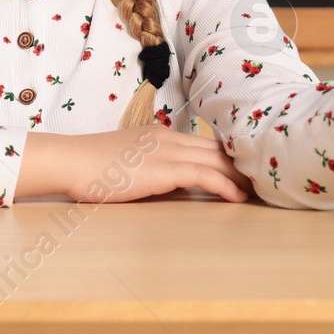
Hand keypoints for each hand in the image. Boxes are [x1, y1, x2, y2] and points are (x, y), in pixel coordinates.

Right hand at [60, 126, 253, 203]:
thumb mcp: (128, 165)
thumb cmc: (91, 168)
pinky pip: (205, 175)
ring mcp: (167, 150)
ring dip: (240, 176)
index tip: (245, 171)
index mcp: (159, 135)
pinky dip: (225, 185)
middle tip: (262, 181)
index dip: (228, 157)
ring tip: (259, 191)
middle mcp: (168, 138)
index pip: (204, 144)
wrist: (70, 161)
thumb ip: (153, 170)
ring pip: (216, 160)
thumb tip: (176, 186)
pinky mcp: (164, 168)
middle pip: (217, 149)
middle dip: (242, 165)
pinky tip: (237, 198)